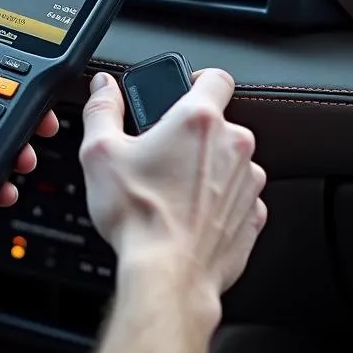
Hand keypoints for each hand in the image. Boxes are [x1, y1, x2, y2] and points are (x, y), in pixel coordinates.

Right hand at [79, 69, 266, 300]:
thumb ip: (102, 110)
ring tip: (170, 190)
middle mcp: (233, 146)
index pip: (215, 77)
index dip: (197, 78)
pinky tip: (187, 214)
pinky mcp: (252, 215)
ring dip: (204, 169)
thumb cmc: (138, 217)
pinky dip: (216, 201)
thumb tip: (103, 87)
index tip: (182, 90)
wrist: (168, 275)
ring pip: (227, 161)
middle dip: (189, 136)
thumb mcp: (100, 153)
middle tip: (158, 155)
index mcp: (198, 120)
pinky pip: (235, 196)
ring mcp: (248, 182)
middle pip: (217, 124)